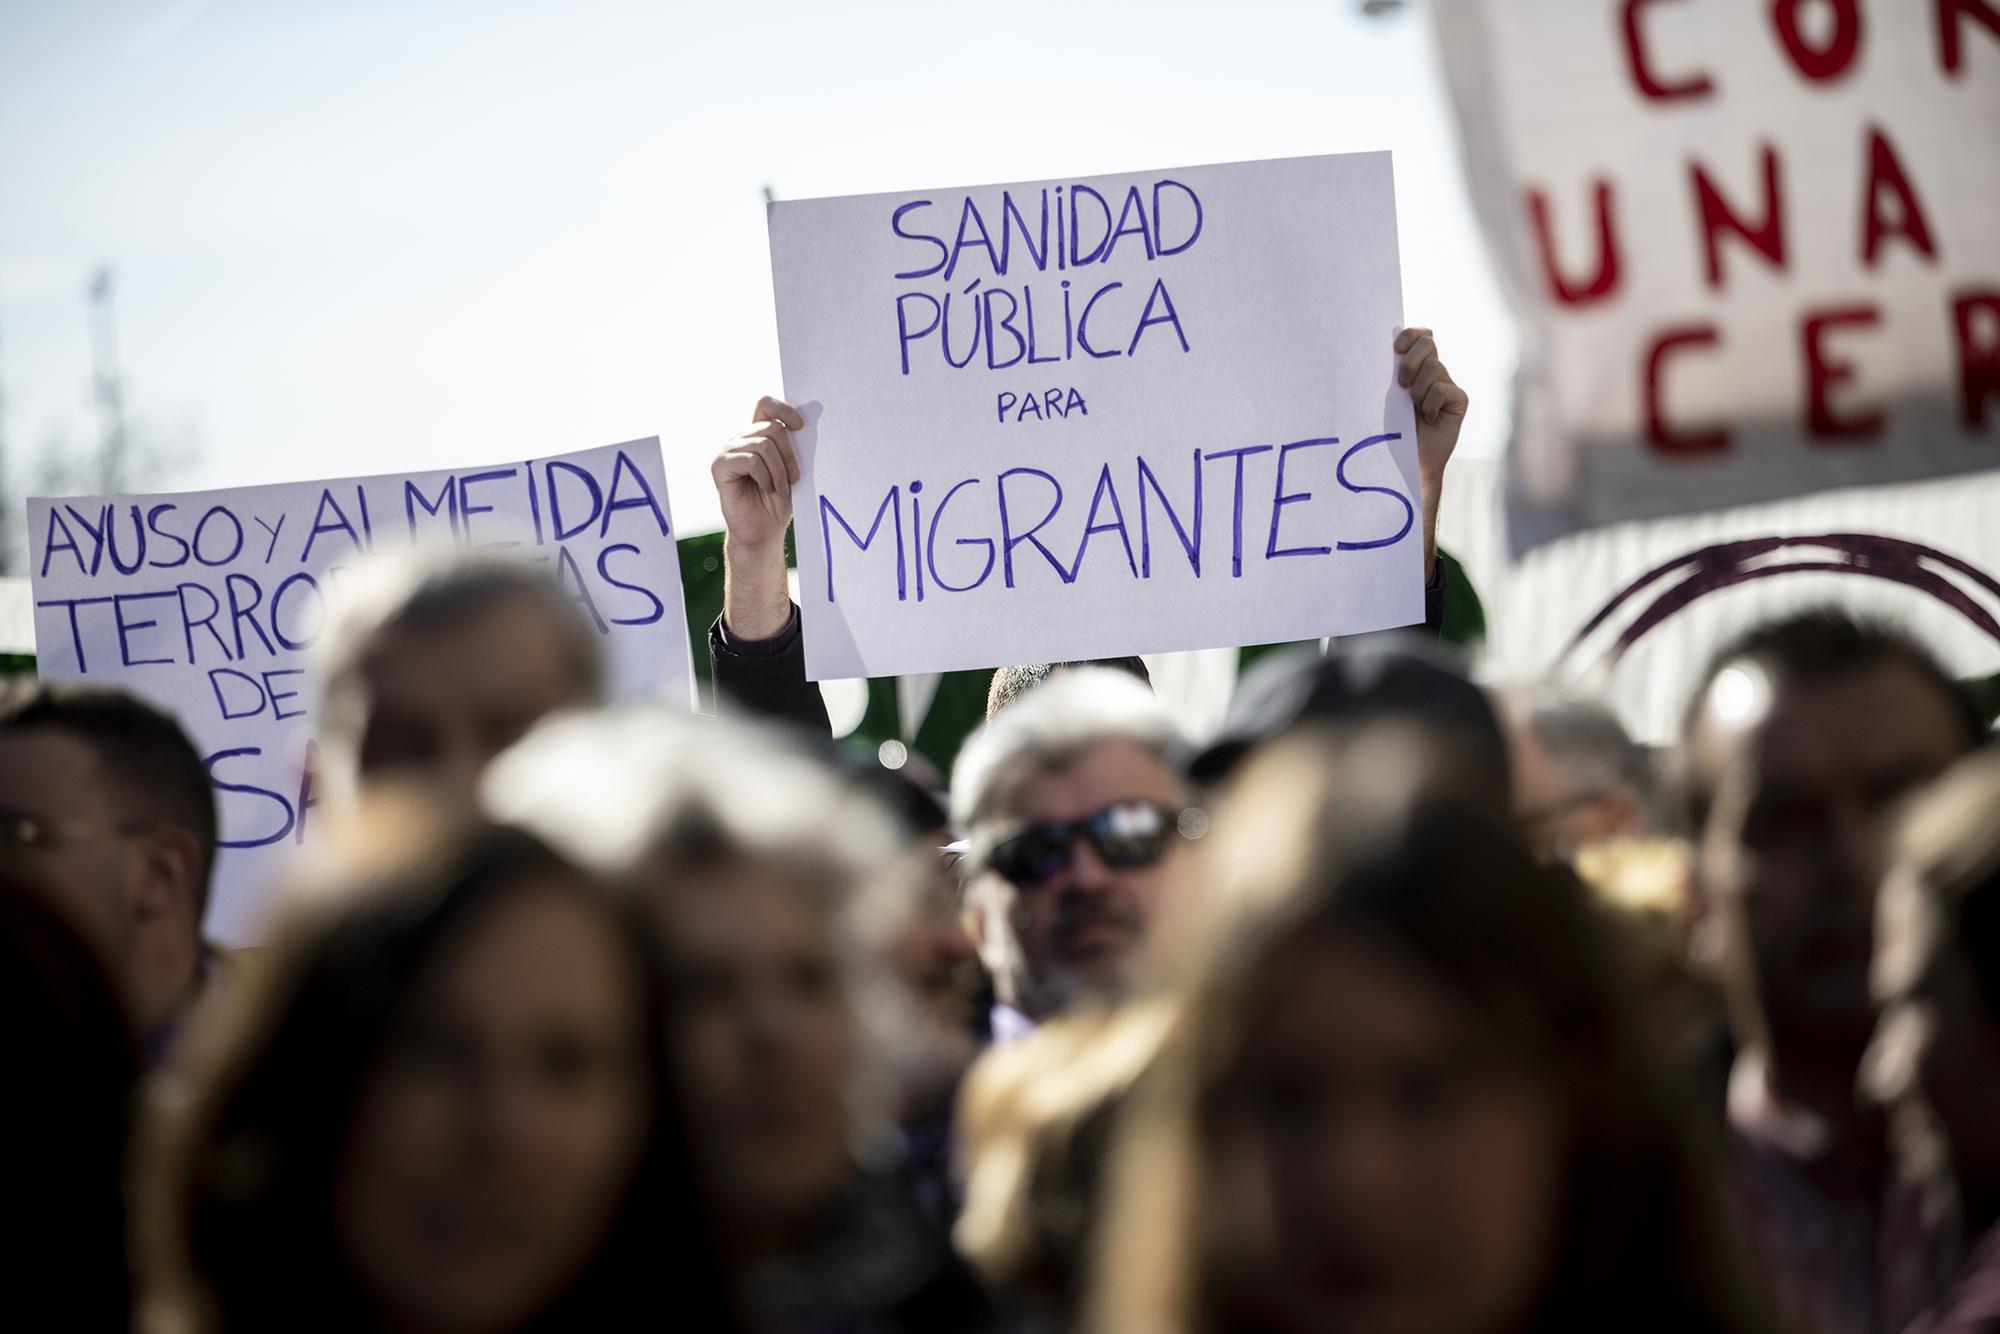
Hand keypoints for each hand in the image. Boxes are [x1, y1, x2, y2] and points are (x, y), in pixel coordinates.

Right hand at [714, 396, 803, 639]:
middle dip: (789, 454)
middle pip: (771, 427)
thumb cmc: (779, 501)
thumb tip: (804, 423)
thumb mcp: (791, 469)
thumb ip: (793, 446)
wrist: (763, 531)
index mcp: (757, 434)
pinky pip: (750, 460)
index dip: (784, 409)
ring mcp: (728, 450)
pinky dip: (765, 476)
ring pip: (763, 444)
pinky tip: (766, 489)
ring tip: (780, 488)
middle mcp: (741, 438)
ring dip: (779, 470)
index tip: (801, 426)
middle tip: (794, 477)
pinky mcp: (720, 465)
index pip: (765, 404)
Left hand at [1395, 326, 1467, 484]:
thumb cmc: (1393, 430)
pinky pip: (1442, 389)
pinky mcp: (1458, 399)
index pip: (1418, 336)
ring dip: (1417, 390)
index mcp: (1415, 366)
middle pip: (1427, 343)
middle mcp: (1433, 372)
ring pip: (1433, 368)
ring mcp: (1447, 384)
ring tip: (1413, 410)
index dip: (1409, 335)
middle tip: (1401, 384)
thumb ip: (1391, 374)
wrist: (1410, 460)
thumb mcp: (1388, 398)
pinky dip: (1430, 404)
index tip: (1395, 348)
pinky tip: (1428, 419)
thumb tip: (1388, 350)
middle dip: (1411, 360)